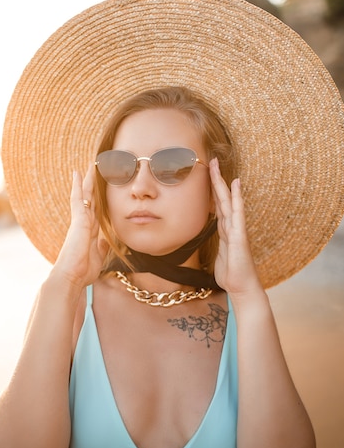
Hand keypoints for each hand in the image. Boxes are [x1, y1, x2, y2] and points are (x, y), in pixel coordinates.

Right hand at [50, 166, 107, 288]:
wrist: (70, 277)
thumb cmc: (81, 271)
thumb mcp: (97, 257)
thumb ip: (101, 247)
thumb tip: (105, 241)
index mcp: (88, 231)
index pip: (95, 210)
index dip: (97, 199)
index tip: (100, 188)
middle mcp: (83, 223)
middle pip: (89, 199)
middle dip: (92, 185)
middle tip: (95, 169)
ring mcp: (79, 220)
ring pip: (83, 195)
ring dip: (87, 180)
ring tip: (89, 165)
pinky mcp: (77, 220)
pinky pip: (77, 198)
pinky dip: (77, 185)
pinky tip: (78, 173)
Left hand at [209, 158, 261, 295]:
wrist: (241, 287)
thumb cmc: (230, 274)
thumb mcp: (217, 255)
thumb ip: (214, 244)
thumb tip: (207, 240)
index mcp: (224, 230)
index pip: (217, 204)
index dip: (212, 189)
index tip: (207, 173)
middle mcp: (231, 226)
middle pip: (222, 198)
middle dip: (216, 179)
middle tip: (211, 160)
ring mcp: (236, 229)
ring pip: (228, 201)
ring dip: (223, 183)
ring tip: (218, 167)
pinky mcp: (239, 236)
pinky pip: (237, 213)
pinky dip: (236, 199)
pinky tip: (236, 185)